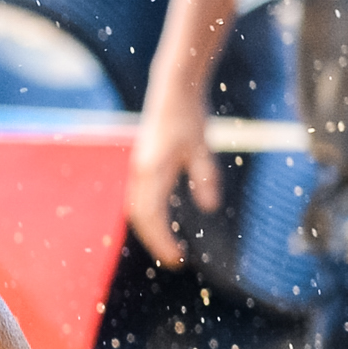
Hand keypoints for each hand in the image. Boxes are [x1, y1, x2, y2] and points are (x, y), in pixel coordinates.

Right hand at [125, 104, 221, 265]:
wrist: (172, 89)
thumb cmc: (188, 116)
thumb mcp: (202, 147)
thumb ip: (205, 178)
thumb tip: (210, 207)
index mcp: (152, 171)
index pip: (152, 216)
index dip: (162, 241)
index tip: (178, 259)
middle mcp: (140, 172)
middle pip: (140, 217)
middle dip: (155, 240)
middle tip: (174, 259)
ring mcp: (138, 169)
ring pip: (137, 209)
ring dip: (150, 230)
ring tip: (168, 245)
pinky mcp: (142, 165)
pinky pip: (140, 198)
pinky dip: (149, 215)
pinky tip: (162, 221)